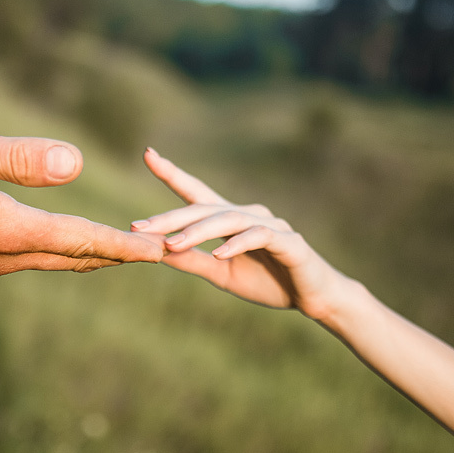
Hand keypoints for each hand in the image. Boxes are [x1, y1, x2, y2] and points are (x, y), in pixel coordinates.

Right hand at [0, 127, 162, 273]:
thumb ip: (20, 157)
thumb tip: (77, 163)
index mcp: (9, 231)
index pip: (85, 240)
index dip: (130, 245)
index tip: (171, 250)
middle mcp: (4, 255)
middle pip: (79, 258)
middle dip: (124, 255)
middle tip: (169, 254)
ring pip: (57, 261)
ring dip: (96, 255)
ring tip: (132, 249)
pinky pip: (35, 257)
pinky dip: (66, 251)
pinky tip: (71, 243)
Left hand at [132, 148, 350, 318]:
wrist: (312, 298)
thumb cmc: (268, 282)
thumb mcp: (221, 274)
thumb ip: (192, 261)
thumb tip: (156, 250)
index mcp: (229, 221)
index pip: (196, 192)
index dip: (173, 173)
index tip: (148, 154)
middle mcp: (247, 214)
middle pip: (204, 208)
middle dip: (171, 217)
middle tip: (141, 227)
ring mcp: (270, 225)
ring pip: (228, 220)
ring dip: (199, 231)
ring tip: (174, 243)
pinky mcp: (289, 241)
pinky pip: (260, 236)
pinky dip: (238, 244)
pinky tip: (220, 254)